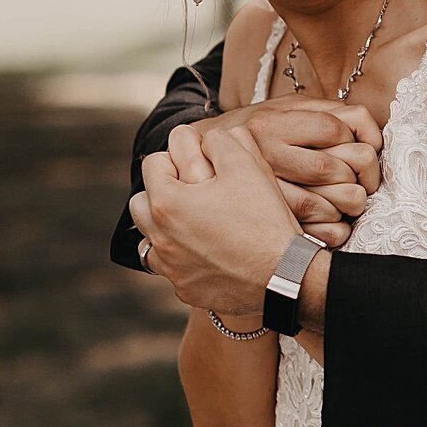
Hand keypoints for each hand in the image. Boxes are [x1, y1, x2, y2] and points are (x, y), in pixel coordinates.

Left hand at [131, 123, 303, 312]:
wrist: (284, 276)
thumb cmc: (264, 220)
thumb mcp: (248, 166)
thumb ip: (221, 141)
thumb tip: (208, 137)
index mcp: (167, 203)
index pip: (153, 163)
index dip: (178, 155)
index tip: (202, 160)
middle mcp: (160, 238)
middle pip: (141, 202)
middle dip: (163, 190)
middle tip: (195, 190)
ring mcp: (171, 268)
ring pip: (150, 238)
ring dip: (165, 226)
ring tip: (195, 221)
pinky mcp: (186, 289)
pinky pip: (172, 268)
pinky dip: (182, 257)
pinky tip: (208, 251)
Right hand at [190, 97, 380, 247]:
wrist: (196, 157)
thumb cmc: (253, 131)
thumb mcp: (283, 109)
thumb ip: (325, 113)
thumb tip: (370, 136)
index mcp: (270, 122)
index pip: (333, 129)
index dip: (357, 140)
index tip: (360, 149)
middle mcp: (262, 155)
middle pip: (333, 168)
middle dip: (359, 177)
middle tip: (363, 182)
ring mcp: (259, 192)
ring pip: (326, 205)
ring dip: (348, 205)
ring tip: (349, 202)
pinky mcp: (263, 223)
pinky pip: (318, 232)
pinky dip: (336, 230)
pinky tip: (334, 222)